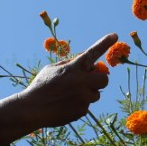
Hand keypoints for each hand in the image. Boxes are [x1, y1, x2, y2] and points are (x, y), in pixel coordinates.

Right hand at [0, 33, 117, 143]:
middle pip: (104, 79)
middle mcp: (80, 81)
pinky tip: (66, 105)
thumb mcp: (51, 70)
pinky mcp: (82, 110)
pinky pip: (87, 106)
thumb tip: (86, 62)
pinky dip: (79, 105)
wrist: (31, 110)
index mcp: (72, 68)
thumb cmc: (41, 87)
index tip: (115, 35)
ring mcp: (82, 96)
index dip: (104, 43)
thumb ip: (69, 64)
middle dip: (98, 80)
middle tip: (88, 82)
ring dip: (88, 94)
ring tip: (70, 96)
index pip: (91, 52)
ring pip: (96, 94)